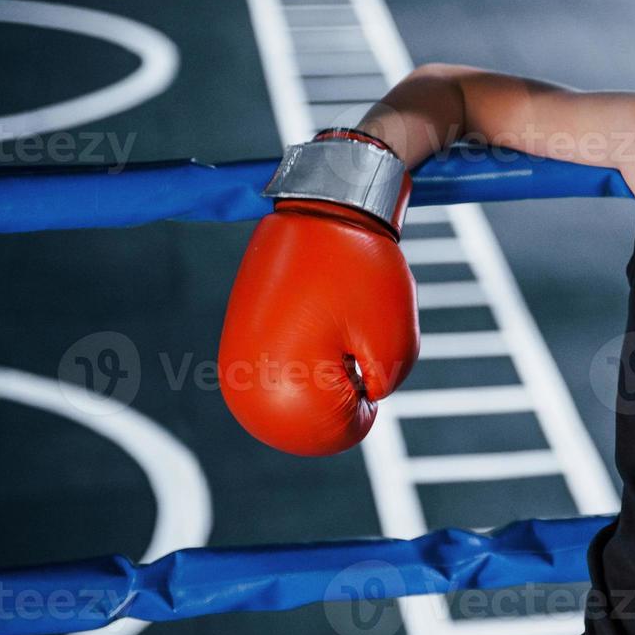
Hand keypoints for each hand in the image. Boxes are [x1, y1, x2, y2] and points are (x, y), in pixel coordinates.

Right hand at [219, 129, 418, 455]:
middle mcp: (241, 372)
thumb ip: (383, 385)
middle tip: (353, 337)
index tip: (369, 363)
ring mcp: (236, 345)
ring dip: (321, 367)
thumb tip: (364, 396)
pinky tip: (321, 314)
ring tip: (336, 318)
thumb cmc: (364, 272)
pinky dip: (303, 348)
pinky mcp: (241, 322)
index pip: (328, 432)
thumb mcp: (397, 341)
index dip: (364, 407)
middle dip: (341, 386)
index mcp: (276, 386)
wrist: (326, 202)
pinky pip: (277, 356)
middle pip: (306, 413)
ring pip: (293, 384)